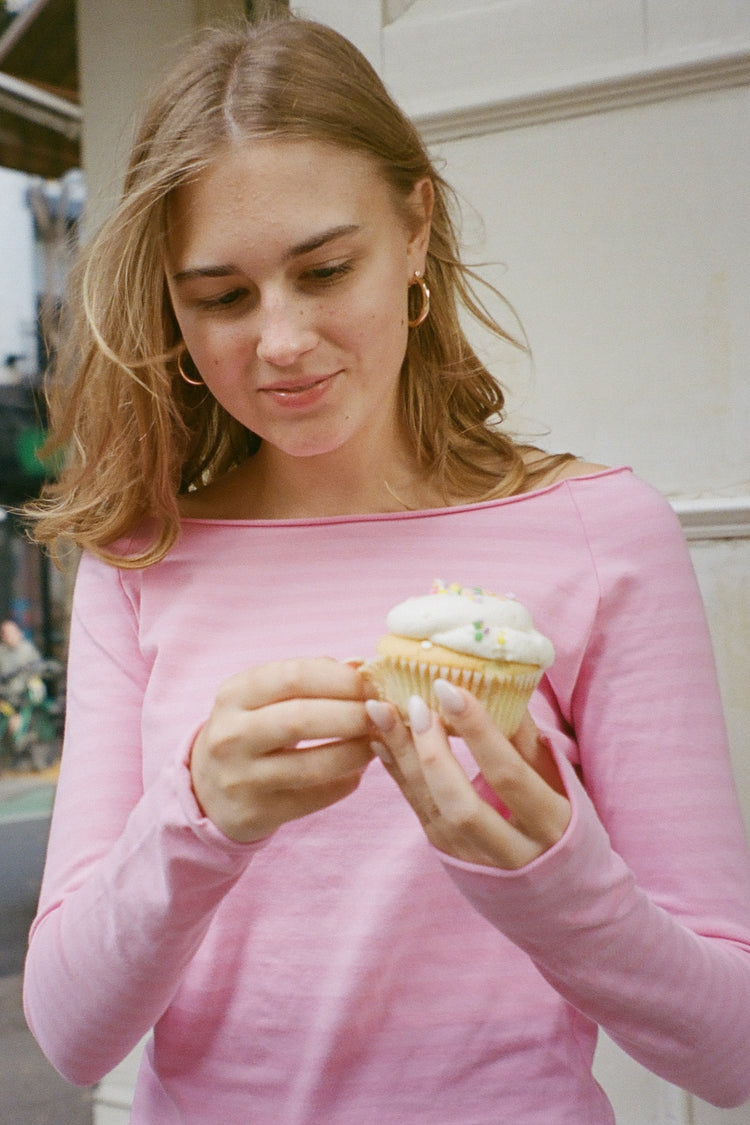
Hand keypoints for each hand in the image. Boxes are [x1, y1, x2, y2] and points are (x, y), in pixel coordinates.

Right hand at [190, 658, 374, 842]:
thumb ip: (311, 677)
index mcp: (235, 694)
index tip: (370, 683)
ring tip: (375, 743)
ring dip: (356, 752)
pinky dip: (345, 782)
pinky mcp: (255, 813)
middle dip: (352, 715)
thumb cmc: (252, 729)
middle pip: (302, 719)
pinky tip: (356, 771)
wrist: (207, 789)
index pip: (294, 676)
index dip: (340, 678)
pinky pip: (314, 798)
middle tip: (382, 714)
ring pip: (313, 765)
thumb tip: (361, 665)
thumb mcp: (265, 696)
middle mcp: (231, 735)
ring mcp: (240, 778)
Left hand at [365, 680, 570, 869]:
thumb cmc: (564, 822)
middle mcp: (511, 851)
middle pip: (461, 803)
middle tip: (412, 702)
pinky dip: (397, 771)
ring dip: (402, 757)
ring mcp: (474, 858)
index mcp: (550, 825)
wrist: (559, 892)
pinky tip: (381, 740)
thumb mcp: (560, 782)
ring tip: (380, 712)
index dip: (478, 731)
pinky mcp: (448, 856)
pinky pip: (417, 811)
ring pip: (431, 809)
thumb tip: (496, 682)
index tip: (449, 688)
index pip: (508, 774)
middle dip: (432, 750)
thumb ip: (528, 738)